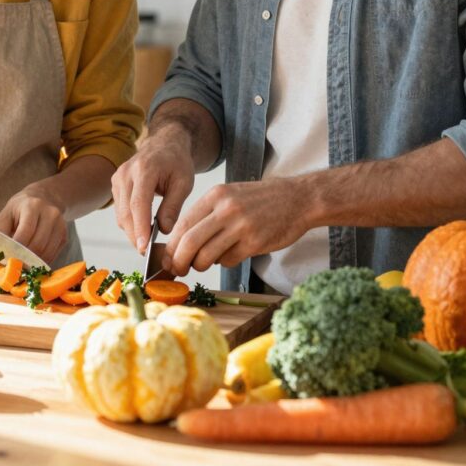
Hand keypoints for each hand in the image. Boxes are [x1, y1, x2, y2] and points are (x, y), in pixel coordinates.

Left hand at [0, 183, 68, 264]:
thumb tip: (0, 253)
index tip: (7, 258)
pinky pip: (53, 254)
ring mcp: (60, 225)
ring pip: (46, 252)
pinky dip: (41, 261)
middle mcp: (50, 214)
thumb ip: (2, 232)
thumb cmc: (21, 208)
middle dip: (24, 258)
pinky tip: (32, 261)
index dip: (16, 248)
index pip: (25, 232)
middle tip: (14, 266)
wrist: (45, 198)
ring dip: (33, 263)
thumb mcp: (7, 214)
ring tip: (22, 266)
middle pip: (38, 244)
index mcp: (32, 206)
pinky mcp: (65, 235)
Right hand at [111, 129, 195, 253]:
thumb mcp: (184, 183)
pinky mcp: (115, 184)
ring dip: (132, 232)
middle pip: (126, 213)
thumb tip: (164, 230)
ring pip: (120, 214)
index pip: (138, 204)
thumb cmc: (177, 162)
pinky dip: (130, 223)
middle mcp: (126, 173)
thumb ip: (173, 206)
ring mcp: (118, 178)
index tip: (144, 248)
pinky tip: (143, 230)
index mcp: (145, 169)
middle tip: (148, 254)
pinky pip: (120, 210)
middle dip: (136, 236)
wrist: (164, 144)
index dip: (140, 228)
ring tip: (147, 244)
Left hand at [165, 177, 314, 275]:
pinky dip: (223, 262)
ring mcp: (241, 226)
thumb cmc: (261, 200)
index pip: (182, 224)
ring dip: (200, 265)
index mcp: (216, 195)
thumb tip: (181, 242)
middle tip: (177, 270)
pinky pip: (228, 260)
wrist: (298, 198)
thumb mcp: (230, 195)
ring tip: (203, 264)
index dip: (171, 246)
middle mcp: (226, 209)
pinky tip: (230, 255)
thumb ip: (207, 214)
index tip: (168, 258)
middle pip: (189, 242)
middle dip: (179, 261)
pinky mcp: (255, 243)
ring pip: (206, 255)